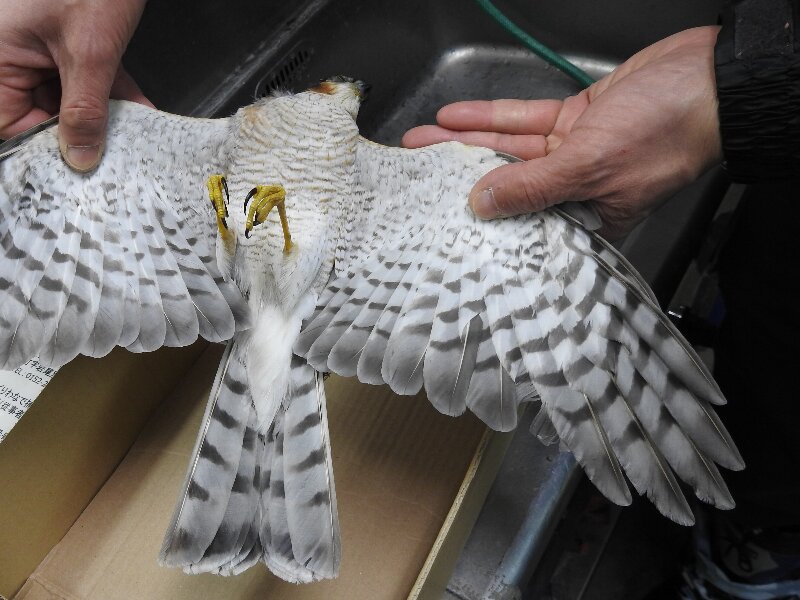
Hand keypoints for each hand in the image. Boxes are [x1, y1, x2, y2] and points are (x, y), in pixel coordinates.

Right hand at [0, 0, 150, 171]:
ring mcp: (39, 42)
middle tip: (112, 155)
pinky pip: (85, 74)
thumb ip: (85, 109)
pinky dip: (111, 91)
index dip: (43, 144)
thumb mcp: (90, 54)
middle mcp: (10, 49)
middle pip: (39, 110)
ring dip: (103, 114)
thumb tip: (79, 156)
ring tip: (132, 137)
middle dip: (80, 130)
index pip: (9, 121)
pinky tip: (139, 110)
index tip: (79, 164)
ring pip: (67, 95)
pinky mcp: (69, 36)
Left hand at [402, 27, 722, 237]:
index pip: (522, 227)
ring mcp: (574, 152)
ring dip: (466, 143)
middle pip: (506, 185)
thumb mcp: (591, 165)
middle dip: (459, 177)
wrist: (707, 76)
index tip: (440, 216)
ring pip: (509, 150)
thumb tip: (485, 204)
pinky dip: (491, 117)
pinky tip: (457, 117)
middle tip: (418, 175)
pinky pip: (524, 119)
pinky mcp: (576, 119)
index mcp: (587, 219)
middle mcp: (576, 189)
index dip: (480, 221)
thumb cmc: (670, 132)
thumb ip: (534, 187)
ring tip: (425, 143)